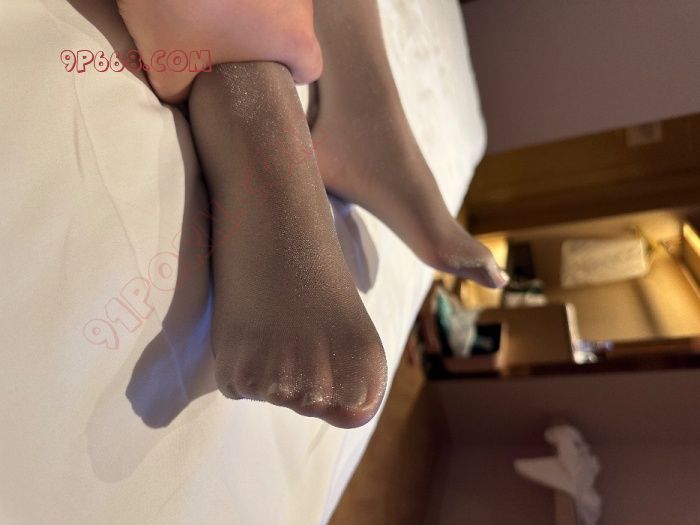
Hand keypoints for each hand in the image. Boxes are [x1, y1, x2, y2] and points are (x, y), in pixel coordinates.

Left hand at [117, 0, 322, 102]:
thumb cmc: (178, 7)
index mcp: (294, 36)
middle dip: (265, 37)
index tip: (265, 76)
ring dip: (253, 6)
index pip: (310, 68)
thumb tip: (182, 99)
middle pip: (293, 28)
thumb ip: (181, 95)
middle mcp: (300, 0)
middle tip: (228, 43)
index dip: (289, 76)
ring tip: (212, 7)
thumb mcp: (167, 68)